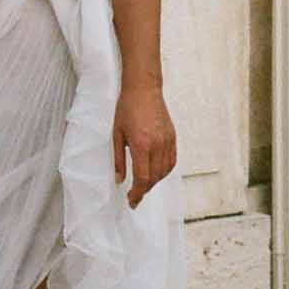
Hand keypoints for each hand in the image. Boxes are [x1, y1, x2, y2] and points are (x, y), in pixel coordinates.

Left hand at [113, 84, 177, 207]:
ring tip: (144, 184)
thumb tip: (120, 179)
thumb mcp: (116, 134)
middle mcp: (157, 145)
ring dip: (154, 182)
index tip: (132, 200)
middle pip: (154, 178)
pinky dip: (165, 171)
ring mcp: (167, 141)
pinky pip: (172, 161)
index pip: (142, 178)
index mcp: (141, 145)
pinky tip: (156, 172)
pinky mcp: (172, 137)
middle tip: (135, 195)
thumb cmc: (127, 108)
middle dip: (144, 190)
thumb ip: (118, 159)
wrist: (143, 88)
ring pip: (164, 172)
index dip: (137, 193)